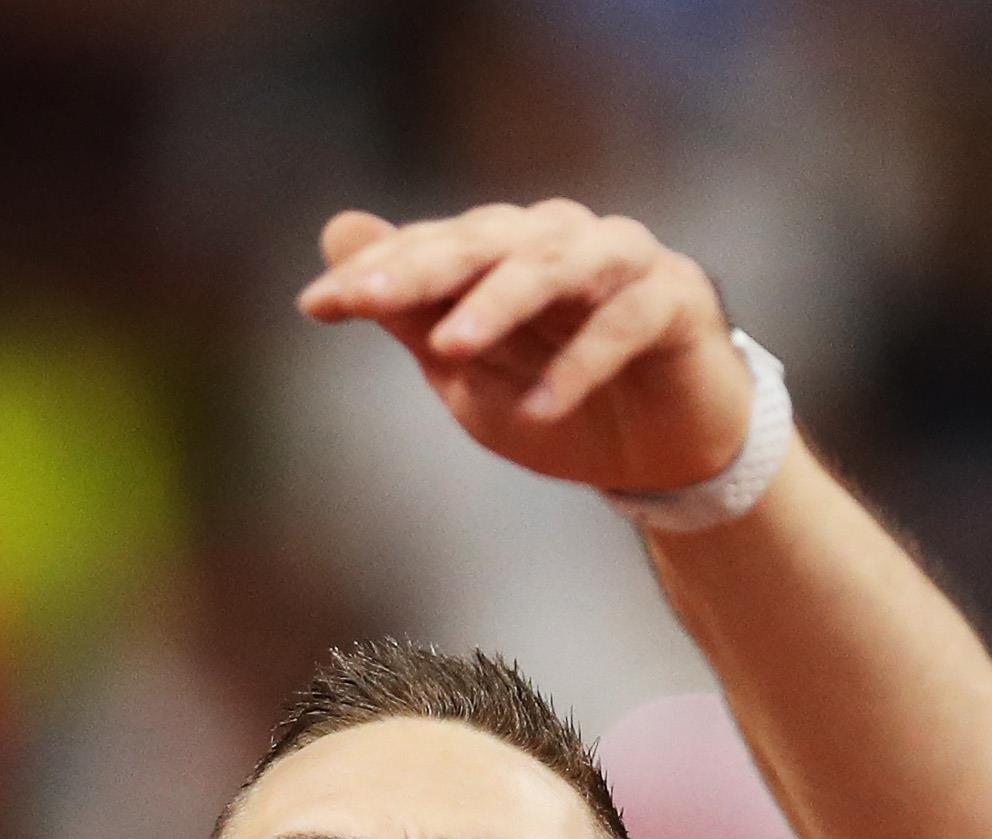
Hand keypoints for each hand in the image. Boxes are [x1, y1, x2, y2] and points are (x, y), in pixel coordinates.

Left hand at [297, 201, 749, 495]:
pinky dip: (580, 365)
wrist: (663, 454)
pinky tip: (541, 408)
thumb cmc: (558, 401)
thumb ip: (410, 311)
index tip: (317, 305)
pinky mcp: (675, 303)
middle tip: (367, 300)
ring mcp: (621, 263)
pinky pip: (623, 325)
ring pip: (554, 266)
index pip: (432, 247)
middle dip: (422, 269)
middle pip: (485, 242)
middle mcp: (560, 239)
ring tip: (451, 349)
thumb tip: (337, 230)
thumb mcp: (468, 371)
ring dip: (500, 304)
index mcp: (505, 249)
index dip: (376, 273)